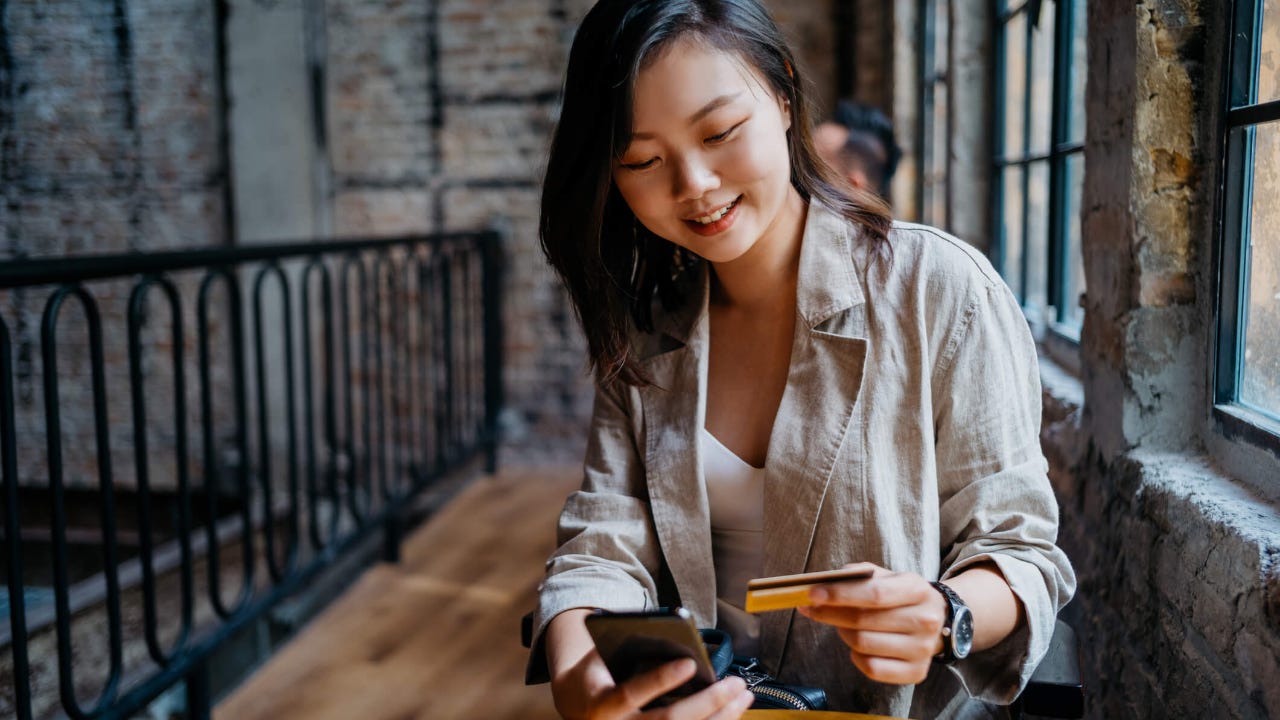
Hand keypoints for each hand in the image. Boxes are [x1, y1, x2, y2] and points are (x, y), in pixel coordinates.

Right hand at [551, 651, 754, 719]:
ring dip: (720, 717)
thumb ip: (627, 649)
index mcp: (603, 704)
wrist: (579, 708)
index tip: (689, 663)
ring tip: (742, 696)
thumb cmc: (597, 676)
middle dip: (707, 702)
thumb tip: (668, 636)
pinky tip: (732, 712)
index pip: (633, 693)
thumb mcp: (601, 658)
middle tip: (735, 684)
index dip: (661, 680)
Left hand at [796, 562, 946, 684]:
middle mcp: (925, 620)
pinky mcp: (916, 672)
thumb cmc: (901, 596)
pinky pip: (872, 668)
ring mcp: (922, 649)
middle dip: (829, 613)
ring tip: (841, 624)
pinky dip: (856, 656)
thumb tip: (826, 582)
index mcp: (918, 589)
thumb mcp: (887, 577)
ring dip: (842, 633)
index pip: (874, 594)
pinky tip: (858, 646)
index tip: (812, 594)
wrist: (937, 621)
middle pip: (863, 621)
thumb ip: (860, 575)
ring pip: (863, 644)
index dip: (840, 594)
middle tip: (812, 608)